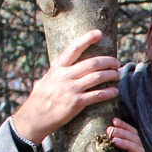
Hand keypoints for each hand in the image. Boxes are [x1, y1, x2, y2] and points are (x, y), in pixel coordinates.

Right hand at [10, 29, 120, 143]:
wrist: (34, 117)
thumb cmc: (39, 100)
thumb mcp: (43, 81)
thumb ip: (52, 75)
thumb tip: (54, 71)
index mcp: (57, 68)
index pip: (73, 48)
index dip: (87, 39)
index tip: (98, 33)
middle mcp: (64, 76)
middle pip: (92, 63)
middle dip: (108, 61)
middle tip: (116, 62)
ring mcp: (70, 89)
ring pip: (97, 77)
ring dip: (111, 75)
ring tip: (117, 75)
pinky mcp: (76, 103)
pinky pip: (97, 95)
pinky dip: (108, 92)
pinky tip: (115, 92)